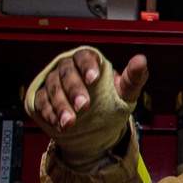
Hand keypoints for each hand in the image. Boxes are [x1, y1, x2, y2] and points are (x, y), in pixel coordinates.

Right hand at [25, 47, 148, 169]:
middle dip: (74, 89)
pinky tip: (59, 124)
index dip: (88, 66)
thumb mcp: (125, 92)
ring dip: (61, 106)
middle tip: (84, 106)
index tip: (94, 79)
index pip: (85, 56)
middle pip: (66, 72)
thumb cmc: (111, 102)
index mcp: (89, 61)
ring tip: (70, 122)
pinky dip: (49, 114)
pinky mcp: (43, 99)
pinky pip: (41, 103)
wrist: (96, 126)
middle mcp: (68, 69)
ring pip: (52, 88)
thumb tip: (141, 60)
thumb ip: (133, 77)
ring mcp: (53, 83)